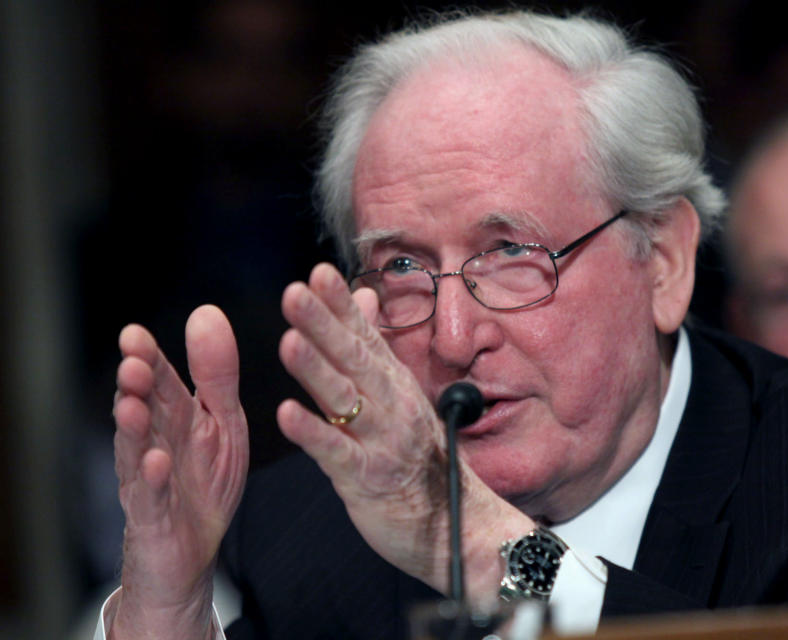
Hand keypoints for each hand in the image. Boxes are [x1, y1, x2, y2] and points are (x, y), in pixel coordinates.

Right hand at [111, 305, 247, 638]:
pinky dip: (152, 480)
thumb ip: (218, 375)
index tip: (134, 334)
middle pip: (143, 409)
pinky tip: (156, 462)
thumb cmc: (205, 483)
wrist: (194, 552)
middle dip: (136, 386)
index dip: (148, 357)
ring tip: (132, 405)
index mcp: (176, 417)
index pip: (160, 380)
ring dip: (133, 427)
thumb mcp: (223, 423)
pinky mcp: (153, 517)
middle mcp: (155, 442)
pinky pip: (151, 497)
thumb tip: (206, 311)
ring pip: (136, 449)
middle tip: (132, 363)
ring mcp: (149, 479)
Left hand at [276, 264, 533, 602]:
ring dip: (316, 370)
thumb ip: (376, 345)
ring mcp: (381, 440)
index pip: (365, 335)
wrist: (458, 524)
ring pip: (346, 398)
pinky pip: (338, 453)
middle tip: (296, 293)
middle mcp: (391, 404)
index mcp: (394, 383)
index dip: (341, 305)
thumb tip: (364, 294)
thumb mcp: (401, 395)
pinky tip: (288, 415)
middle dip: (324, 324)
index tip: (318, 273)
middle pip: (353, 358)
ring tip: (289, 341)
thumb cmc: (422, 458)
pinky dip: (314, 434)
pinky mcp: (368, 478)